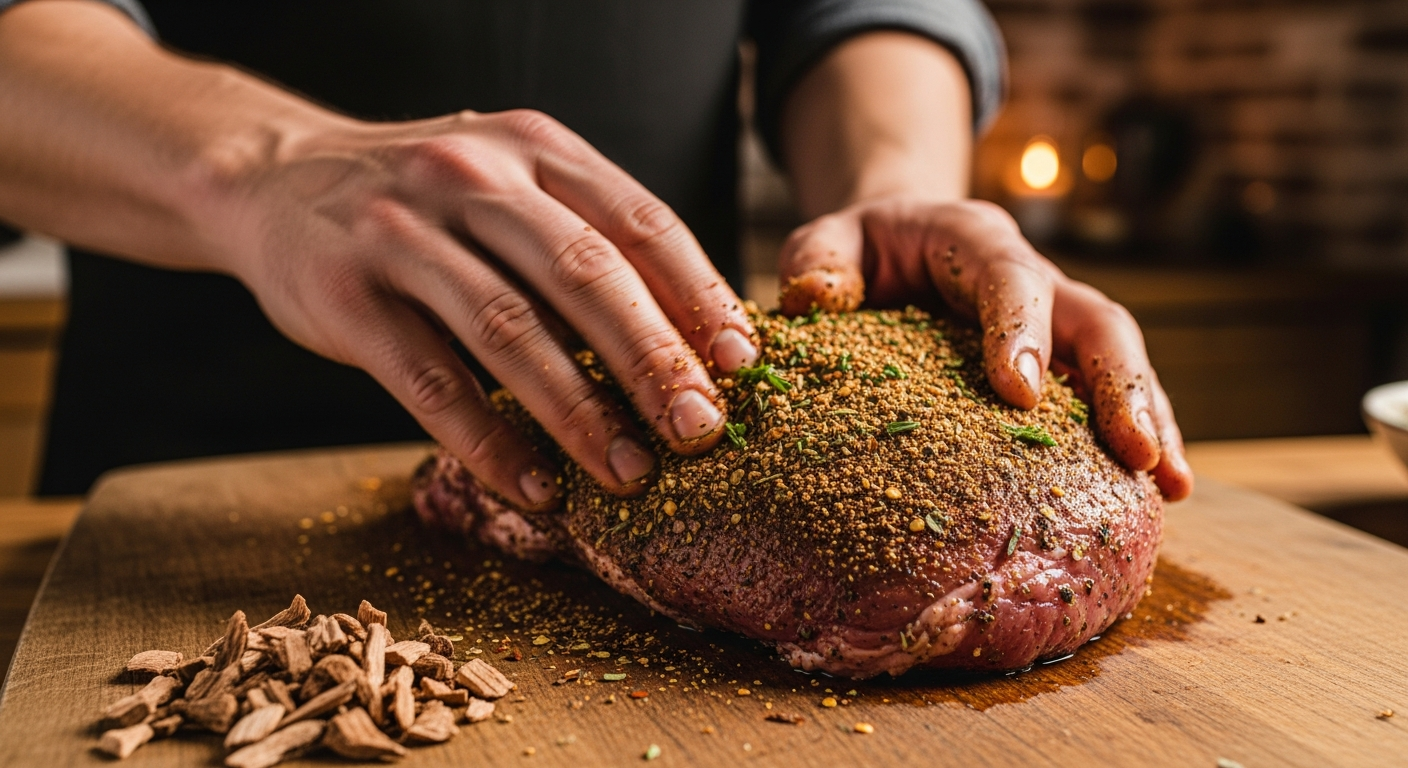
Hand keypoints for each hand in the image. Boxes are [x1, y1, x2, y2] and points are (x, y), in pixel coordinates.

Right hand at [217, 110, 758, 507]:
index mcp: (533, 149)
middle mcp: (472, 178)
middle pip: (586, 276)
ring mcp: (402, 233)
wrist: (273, 176)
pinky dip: (490, 442)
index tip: (740, 364)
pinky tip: (536, 488)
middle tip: (700, 433)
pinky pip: (430, 384)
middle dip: (653, 362)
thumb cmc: (423, 199)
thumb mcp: (510, 184)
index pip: (639, 222)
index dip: (697, 296)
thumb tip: (692, 340)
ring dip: (579, 413)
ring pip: (511, 332)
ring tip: (629, 475)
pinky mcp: (345, 296)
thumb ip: (586, 239)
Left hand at [775, 196, 1192, 500]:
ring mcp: (1057, 321)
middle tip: (1134, 450)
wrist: (895, 244)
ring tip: (1170, 484)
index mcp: (973, 241)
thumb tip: (816, 297)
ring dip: (1150, 418)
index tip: (1020, 393)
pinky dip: (1139, 438)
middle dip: (1119, 383)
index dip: (1020, 329)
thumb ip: (817, 259)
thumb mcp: (826, 240)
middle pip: (1096, 319)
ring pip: (1120, 360)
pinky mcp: (1064, 363)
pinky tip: (1161, 493)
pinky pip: (1109, 398)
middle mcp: (1033, 277)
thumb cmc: (858, 252)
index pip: (1009, 277)